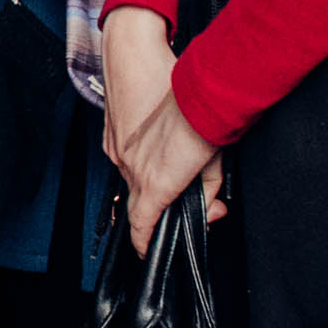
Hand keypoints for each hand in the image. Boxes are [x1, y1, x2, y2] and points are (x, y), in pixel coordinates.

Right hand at [107, 81, 225, 248]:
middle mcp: (132, 168)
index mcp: (157, 182)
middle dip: (154, 208)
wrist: (171, 78)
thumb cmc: (197, 115)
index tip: (147, 249)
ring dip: (149, 180)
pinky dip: (139, 161)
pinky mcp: (114, 136)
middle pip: (138, 203)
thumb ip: (209, 192)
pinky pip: (124, 159)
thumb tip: (211, 208)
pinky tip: (159, 146)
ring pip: (131, 179)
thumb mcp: (213, 162)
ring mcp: (120, 151)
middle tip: (178, 200)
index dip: (143, 243)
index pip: (141, 224)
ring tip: (174, 163)